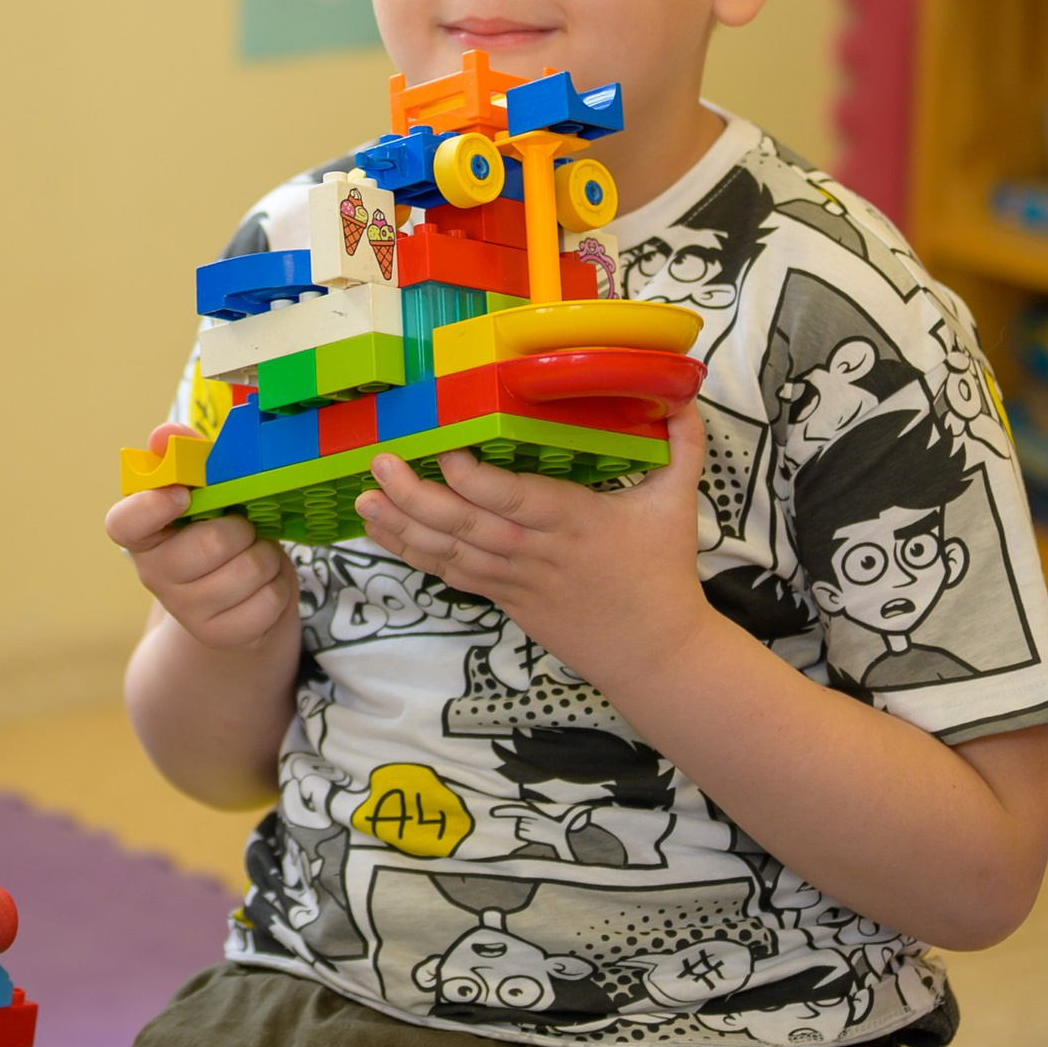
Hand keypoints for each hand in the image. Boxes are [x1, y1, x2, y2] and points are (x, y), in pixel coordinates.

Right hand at [107, 427, 298, 653]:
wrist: (234, 599)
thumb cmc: (217, 530)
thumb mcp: (206, 494)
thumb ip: (187, 458)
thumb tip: (165, 435)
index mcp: (143, 534)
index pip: (123, 524)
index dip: (150, 508)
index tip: (181, 495)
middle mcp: (155, 575)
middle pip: (211, 544)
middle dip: (242, 529)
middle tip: (243, 527)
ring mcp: (187, 611)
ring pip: (248, 572)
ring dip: (266, 556)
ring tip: (255, 554)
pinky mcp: (222, 636)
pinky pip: (269, 602)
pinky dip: (279, 586)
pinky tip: (264, 584)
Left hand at [356, 399, 714, 717]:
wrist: (655, 655)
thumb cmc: (663, 576)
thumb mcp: (678, 505)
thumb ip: (682, 444)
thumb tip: (684, 391)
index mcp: (575, 521)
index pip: (516, 499)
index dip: (476, 480)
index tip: (446, 450)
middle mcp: (537, 550)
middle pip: (468, 525)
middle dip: (417, 496)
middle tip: (381, 464)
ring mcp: (515, 579)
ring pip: (450, 553)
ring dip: (403, 526)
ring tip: (364, 499)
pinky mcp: (505, 599)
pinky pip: (451, 575)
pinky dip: (414, 554)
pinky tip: (383, 532)